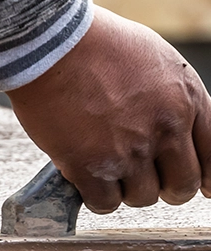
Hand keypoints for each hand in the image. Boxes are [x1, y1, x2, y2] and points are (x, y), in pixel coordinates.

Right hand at [6, 6, 210, 213]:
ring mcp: (127, 152)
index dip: (207, 178)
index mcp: (186, 101)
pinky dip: (97, 197)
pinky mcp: (90, 167)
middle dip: (165, 187)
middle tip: (144, 180)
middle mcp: (164, 129)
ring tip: (107, 168)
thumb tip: (176, 135)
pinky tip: (87, 178)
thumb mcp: (160, 64)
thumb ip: (175, 101)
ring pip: (142, 198)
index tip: (201, 186)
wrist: (55, 47)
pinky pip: (105, 204)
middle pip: (181, 186)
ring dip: (126, 189)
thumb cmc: (100, 48)